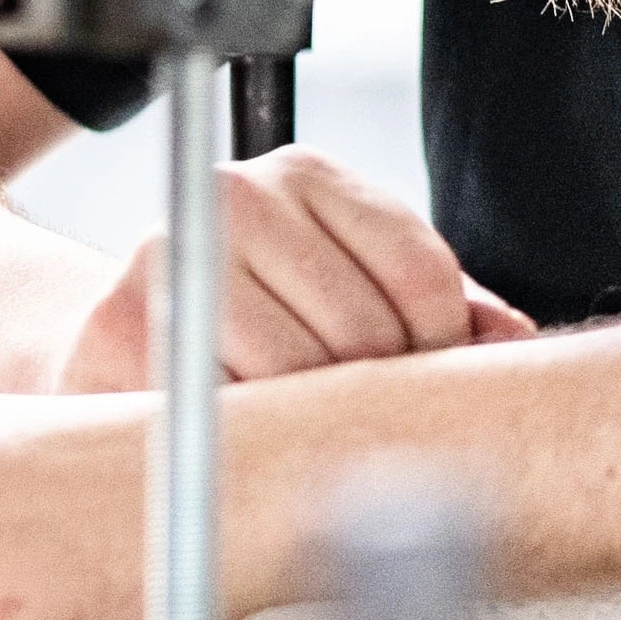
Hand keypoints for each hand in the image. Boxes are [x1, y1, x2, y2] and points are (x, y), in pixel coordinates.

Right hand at [54, 146, 532, 390]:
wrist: (108, 343)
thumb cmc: (251, 328)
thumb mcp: (346, 294)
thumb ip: (435, 313)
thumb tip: (512, 342)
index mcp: (303, 175)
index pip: (419, 270)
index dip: (440, 349)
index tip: (414, 382)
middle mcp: (232, 194)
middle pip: (364, 332)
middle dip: (373, 396)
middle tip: (347, 421)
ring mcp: (170, 256)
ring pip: (298, 380)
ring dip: (309, 427)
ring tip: (291, 428)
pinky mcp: (121, 327)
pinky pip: (223, 414)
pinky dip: (241, 444)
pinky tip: (234, 436)